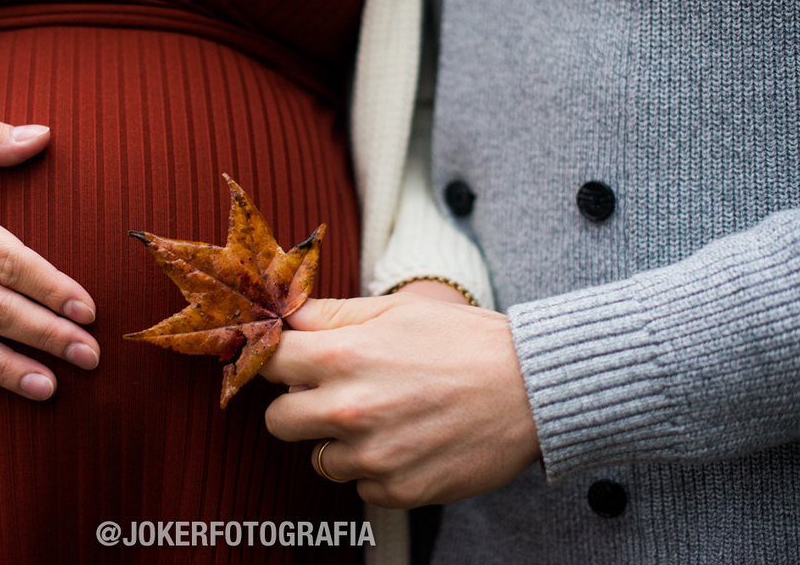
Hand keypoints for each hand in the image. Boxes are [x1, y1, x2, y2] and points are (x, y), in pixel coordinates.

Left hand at [262, 291, 539, 506]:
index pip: (268, 363)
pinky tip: (410, 441)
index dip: (275, 360)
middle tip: (332, 394)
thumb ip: (331, 315)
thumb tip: (286, 316)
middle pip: (276, 420)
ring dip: (339, 442)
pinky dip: (377, 468)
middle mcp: (348, 410)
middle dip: (298, 406)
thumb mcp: (396, 309)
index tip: (287, 363)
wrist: (532, 389)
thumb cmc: (465, 340)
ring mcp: (372, 456)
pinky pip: (360, 485)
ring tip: (386, 416)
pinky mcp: (398, 490)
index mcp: (342, 356)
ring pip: (319, 458)